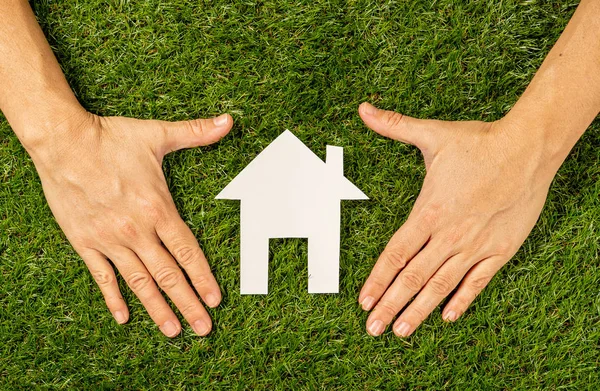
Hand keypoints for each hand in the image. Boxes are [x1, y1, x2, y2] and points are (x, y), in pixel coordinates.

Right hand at [28, 111, 232, 336]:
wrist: (62, 142)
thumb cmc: (111, 139)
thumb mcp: (158, 134)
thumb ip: (196, 133)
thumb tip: (228, 121)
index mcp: (158, 209)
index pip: (188, 252)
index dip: (203, 278)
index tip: (216, 299)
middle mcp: (137, 230)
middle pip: (168, 274)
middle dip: (188, 303)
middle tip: (204, 328)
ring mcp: (110, 240)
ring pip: (139, 282)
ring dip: (157, 308)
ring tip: (173, 331)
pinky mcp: (85, 242)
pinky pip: (102, 277)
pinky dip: (113, 298)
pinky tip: (124, 317)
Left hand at [357, 102, 555, 336]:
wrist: (528, 149)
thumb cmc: (479, 144)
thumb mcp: (432, 134)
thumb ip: (394, 126)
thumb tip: (364, 109)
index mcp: (428, 212)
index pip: (394, 254)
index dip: (376, 279)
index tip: (363, 300)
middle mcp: (448, 235)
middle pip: (412, 277)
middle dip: (390, 305)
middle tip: (372, 328)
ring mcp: (474, 245)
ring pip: (440, 286)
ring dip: (419, 311)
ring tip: (400, 331)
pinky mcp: (500, 250)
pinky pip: (477, 282)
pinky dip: (462, 300)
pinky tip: (447, 317)